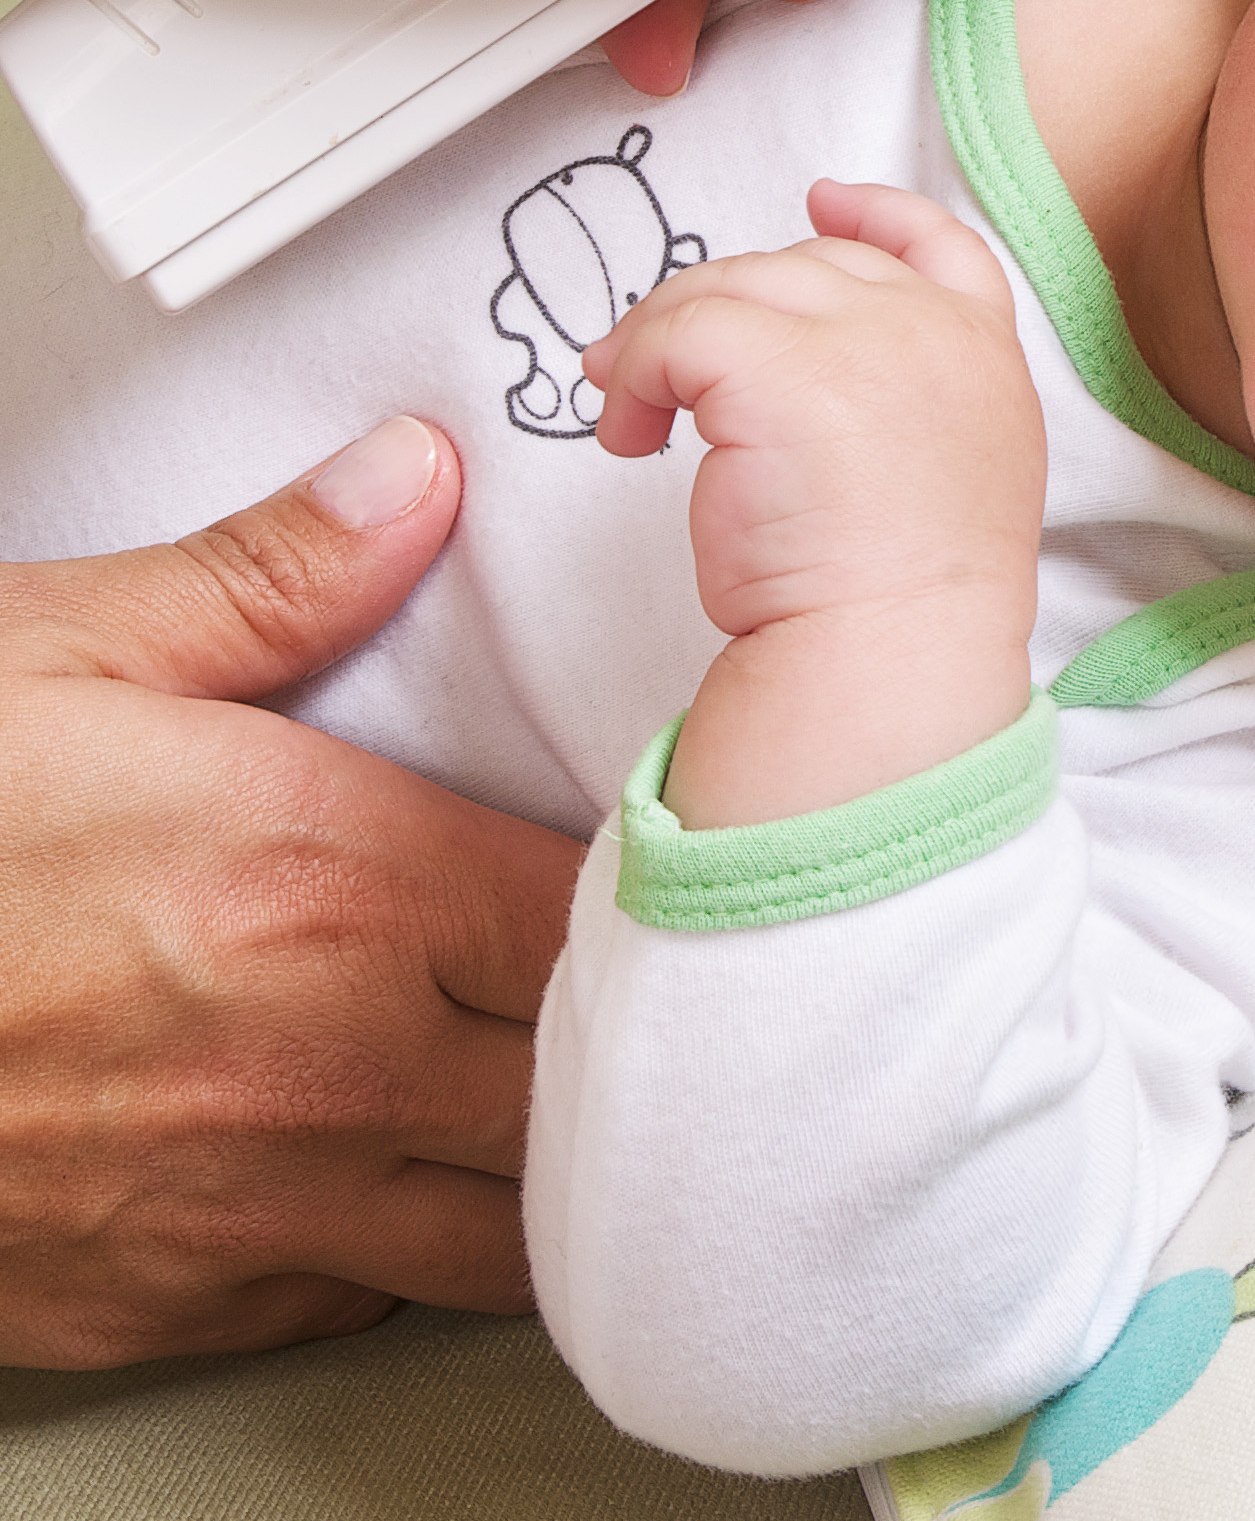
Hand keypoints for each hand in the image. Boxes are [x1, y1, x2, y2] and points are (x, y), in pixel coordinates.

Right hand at [0, 419, 582, 1366]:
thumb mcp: (59, 654)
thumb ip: (273, 575)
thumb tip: (419, 477)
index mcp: (337, 884)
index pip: (602, 914)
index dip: (660, 893)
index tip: (667, 860)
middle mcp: (326, 1062)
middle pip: (583, 1080)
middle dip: (624, 1034)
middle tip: (623, 975)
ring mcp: (249, 1206)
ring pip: (504, 1228)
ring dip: (539, 1160)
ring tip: (533, 1082)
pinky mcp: (162, 1304)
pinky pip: (361, 1297)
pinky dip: (404, 1239)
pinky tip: (387, 1162)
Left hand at [584, 180, 1045, 826]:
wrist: (890, 661)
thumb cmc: (904, 606)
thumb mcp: (949, 477)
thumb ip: (910, 403)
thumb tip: (812, 369)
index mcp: (986, 360)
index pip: (944, 246)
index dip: (879, 212)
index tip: (824, 199)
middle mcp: (934, 331)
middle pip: (810, 263)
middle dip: (732, 305)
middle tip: (665, 370)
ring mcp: (863, 339)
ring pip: (731, 284)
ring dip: (666, 340)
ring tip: (634, 411)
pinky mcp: (779, 367)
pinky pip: (675, 330)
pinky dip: (635, 374)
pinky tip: (629, 437)